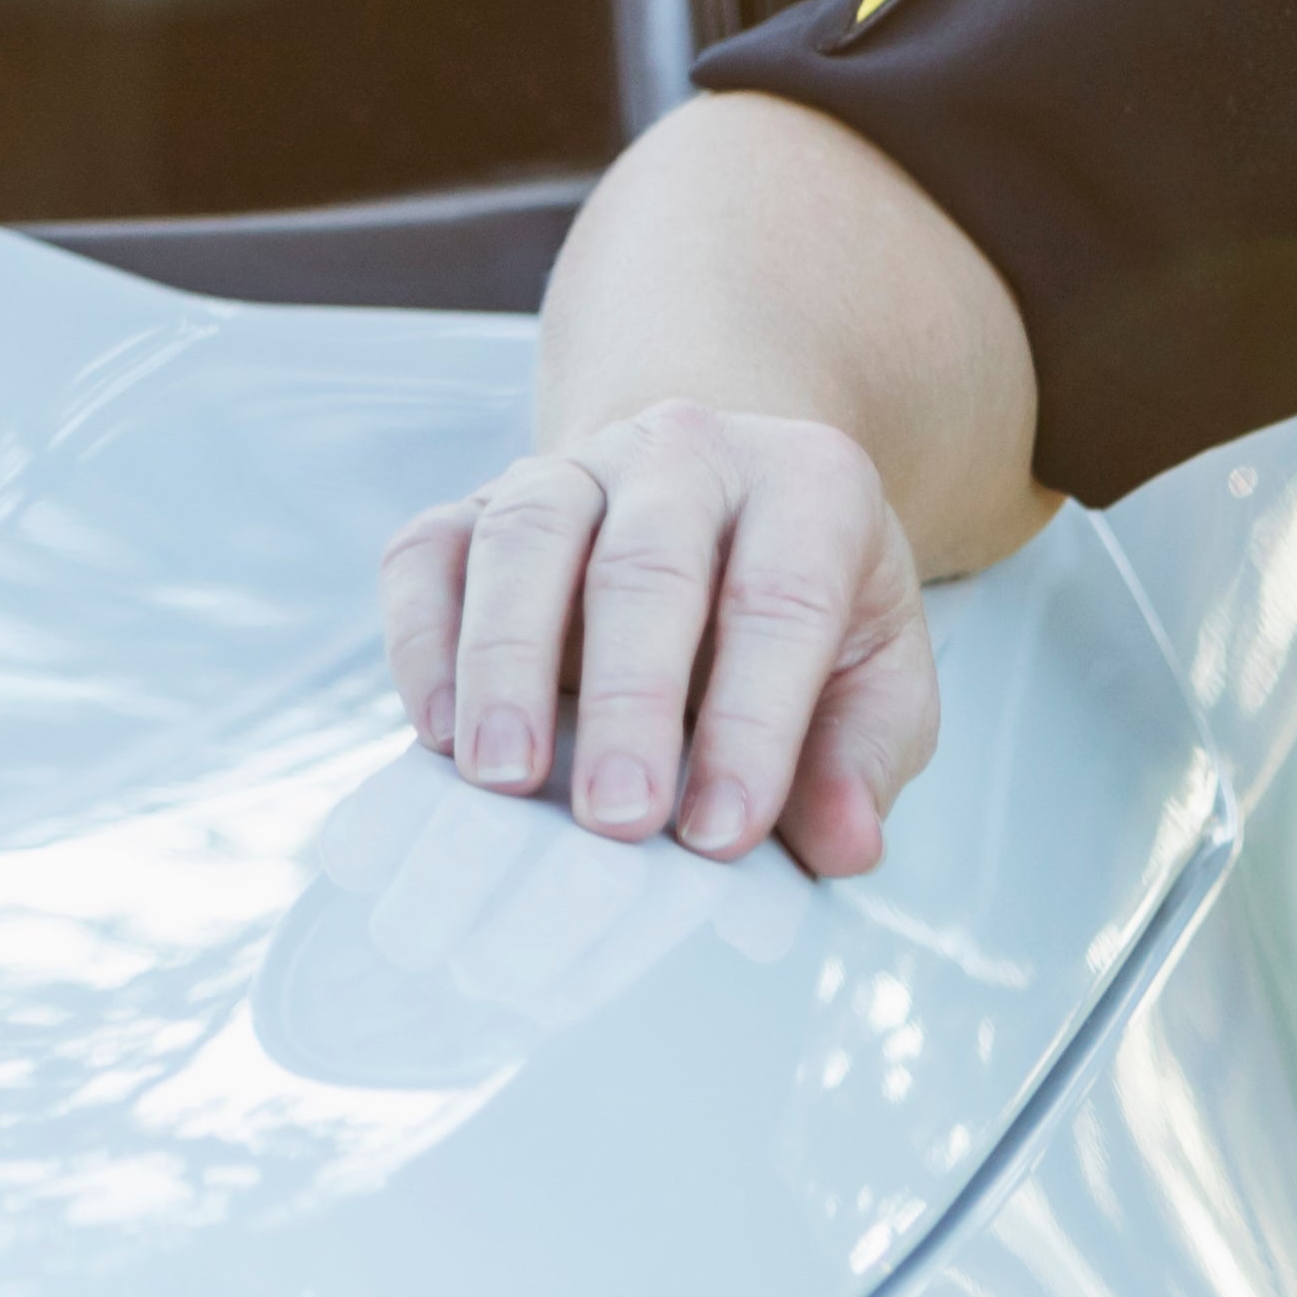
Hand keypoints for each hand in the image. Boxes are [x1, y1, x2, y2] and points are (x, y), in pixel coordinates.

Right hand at [377, 398, 942, 876]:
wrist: (723, 513)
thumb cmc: (806, 617)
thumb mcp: (873, 677)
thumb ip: (862, 757)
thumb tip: (847, 842)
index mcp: (809, 486)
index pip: (784, 598)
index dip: (755, 722)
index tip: (721, 835)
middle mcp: (687, 454)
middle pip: (648, 562)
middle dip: (631, 697)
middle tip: (618, 817)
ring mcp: (573, 468)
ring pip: (527, 535)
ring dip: (505, 661)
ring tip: (505, 776)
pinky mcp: (480, 505)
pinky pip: (429, 553)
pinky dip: (423, 640)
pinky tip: (440, 735)